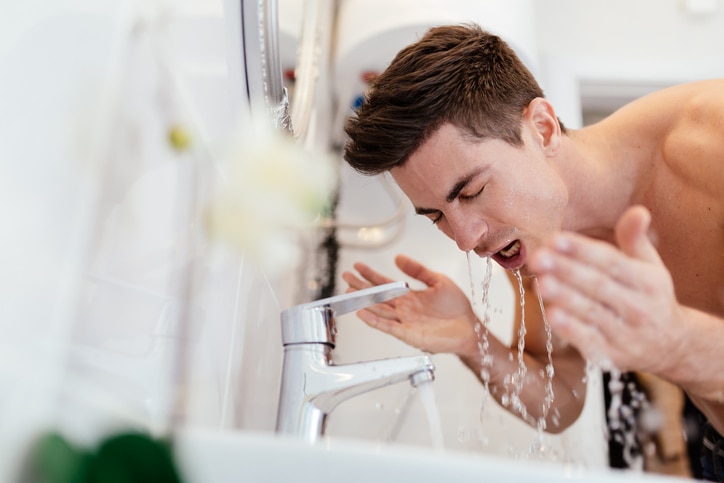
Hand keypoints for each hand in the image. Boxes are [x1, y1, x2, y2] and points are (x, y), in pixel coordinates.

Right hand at [341, 254, 478, 355]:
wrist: (470, 327)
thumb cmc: (457, 308)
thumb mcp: (438, 281)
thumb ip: (417, 270)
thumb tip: (398, 257)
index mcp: (410, 296)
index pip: (385, 283)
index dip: (371, 275)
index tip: (358, 266)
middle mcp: (404, 309)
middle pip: (377, 296)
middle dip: (361, 286)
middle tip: (346, 276)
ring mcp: (404, 322)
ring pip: (379, 310)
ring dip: (364, 302)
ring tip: (349, 293)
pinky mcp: (409, 335)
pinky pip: (388, 327)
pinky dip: (374, 321)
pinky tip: (363, 313)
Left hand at [529, 205, 684, 374]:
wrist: (673, 347)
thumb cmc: (650, 296)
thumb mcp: (649, 266)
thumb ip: (635, 239)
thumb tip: (638, 210)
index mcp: (648, 281)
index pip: (612, 262)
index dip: (583, 250)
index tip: (555, 238)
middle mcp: (640, 307)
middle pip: (599, 286)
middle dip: (567, 270)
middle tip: (538, 257)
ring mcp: (627, 334)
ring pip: (593, 313)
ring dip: (565, 297)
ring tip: (540, 282)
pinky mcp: (613, 356)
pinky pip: (590, 341)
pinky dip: (570, 329)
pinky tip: (550, 314)